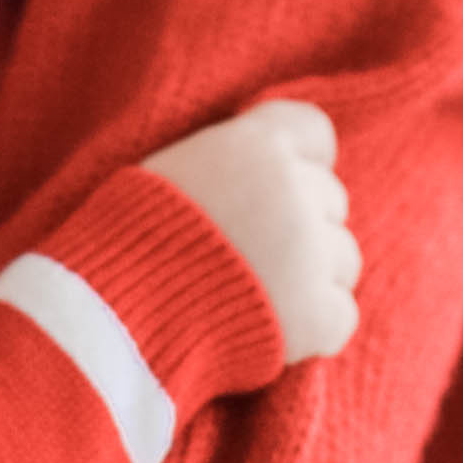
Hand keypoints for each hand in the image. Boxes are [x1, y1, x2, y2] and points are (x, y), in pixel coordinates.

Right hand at [140, 100, 360, 364]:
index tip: (275, 189)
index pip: (315, 132)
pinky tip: (268, 330)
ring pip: (344, 259)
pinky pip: (341, 315)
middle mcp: (293, 189)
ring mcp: (311, 252)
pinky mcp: (318, 313)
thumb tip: (261, 165)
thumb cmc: (130, 239)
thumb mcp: (171, 168)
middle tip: (250, 256)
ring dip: (312, 278)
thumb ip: (229, 160)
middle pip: (331, 200)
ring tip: (254, 296)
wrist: (118, 314)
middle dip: (301, 227)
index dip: (301, 161)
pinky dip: (313, 329)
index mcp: (256, 144)